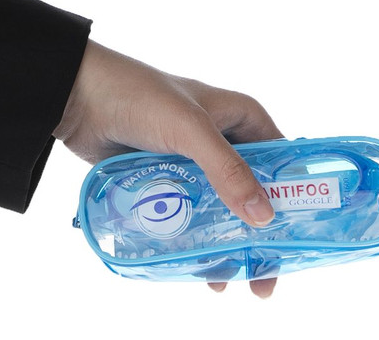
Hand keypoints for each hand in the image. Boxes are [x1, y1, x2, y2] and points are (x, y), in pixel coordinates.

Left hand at [54, 39, 282, 297]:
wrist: (79, 98)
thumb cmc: (140, 97)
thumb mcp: (190, 130)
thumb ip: (227, 171)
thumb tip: (264, 218)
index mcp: (239, 118)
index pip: (281, 161)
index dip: (293, 198)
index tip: (299, 238)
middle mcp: (221, 141)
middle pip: (252, 194)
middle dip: (259, 236)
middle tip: (262, 280)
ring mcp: (191, 164)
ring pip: (219, 210)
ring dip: (225, 244)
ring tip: (225, 281)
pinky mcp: (164, 181)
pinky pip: (187, 215)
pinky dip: (195, 239)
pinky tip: (197, 268)